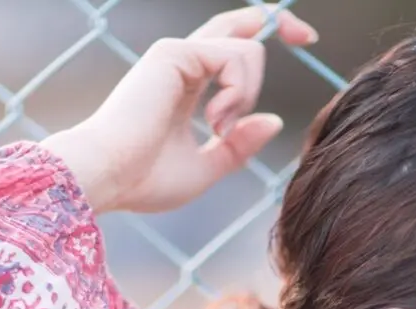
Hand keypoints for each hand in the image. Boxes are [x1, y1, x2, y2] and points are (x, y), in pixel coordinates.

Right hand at [41, 5, 317, 214]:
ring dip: (246, 94)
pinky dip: (237, 92)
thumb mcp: (205, 168)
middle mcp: (182, 63)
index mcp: (186, 85)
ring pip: (246, 49)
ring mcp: (176, 54)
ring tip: (220, 129)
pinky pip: (234, 56)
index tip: (303, 39)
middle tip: (309, 36)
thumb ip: (238, 146)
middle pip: (242, 22)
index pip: (233, 47)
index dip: (268, 34)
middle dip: (281, 21)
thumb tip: (272, 120)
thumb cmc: (143, 180)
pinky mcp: (174, 53)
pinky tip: (216, 121)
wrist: (107, 179)